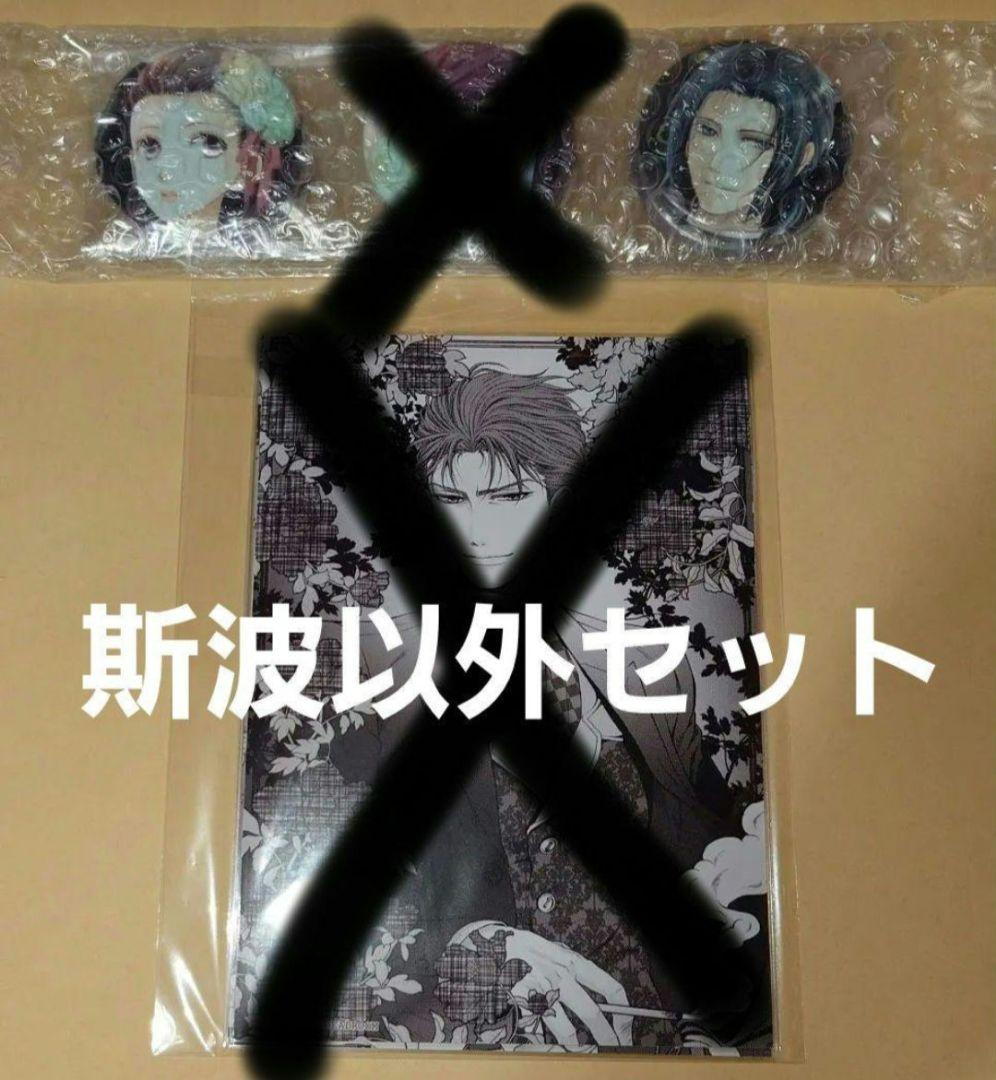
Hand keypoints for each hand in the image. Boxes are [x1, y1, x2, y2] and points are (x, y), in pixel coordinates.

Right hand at [448, 920, 632, 1047]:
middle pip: (592, 1013)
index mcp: (571, 961)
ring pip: (567, 1030)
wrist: (487, 942)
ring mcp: (540, 990)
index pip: (609, 987)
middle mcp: (559, 975)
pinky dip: (547, 1042)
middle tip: (613, 1052)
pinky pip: (540, 1031)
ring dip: (578, 1047)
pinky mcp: (521, 1002)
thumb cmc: (522, 948)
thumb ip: (573, 970)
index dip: (623, 1012)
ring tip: (585, 1055)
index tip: (625, 1029)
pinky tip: (551, 1047)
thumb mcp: (552, 952)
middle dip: (607, 1038)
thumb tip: (599, 997)